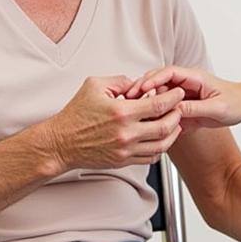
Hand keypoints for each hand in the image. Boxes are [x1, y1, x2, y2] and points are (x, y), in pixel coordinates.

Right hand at [47, 75, 184, 168]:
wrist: (61, 142)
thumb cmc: (76, 115)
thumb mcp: (94, 85)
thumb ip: (120, 81)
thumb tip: (139, 83)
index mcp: (121, 112)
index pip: (158, 104)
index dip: (173, 98)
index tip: (177, 93)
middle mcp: (126, 133)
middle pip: (165, 126)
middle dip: (177, 116)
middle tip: (179, 108)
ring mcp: (126, 149)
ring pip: (162, 145)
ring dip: (172, 134)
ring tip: (174, 124)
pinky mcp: (123, 160)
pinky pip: (150, 157)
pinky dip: (160, 148)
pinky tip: (160, 139)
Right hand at [126, 66, 240, 127]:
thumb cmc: (236, 101)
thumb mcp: (217, 108)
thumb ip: (196, 108)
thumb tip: (176, 110)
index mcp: (195, 77)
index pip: (168, 72)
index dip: (152, 80)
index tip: (141, 89)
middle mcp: (186, 84)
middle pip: (158, 81)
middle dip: (143, 89)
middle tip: (130, 100)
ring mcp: (183, 95)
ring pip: (159, 95)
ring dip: (147, 102)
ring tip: (135, 112)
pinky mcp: (183, 106)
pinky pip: (166, 108)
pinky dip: (156, 113)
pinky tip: (147, 121)